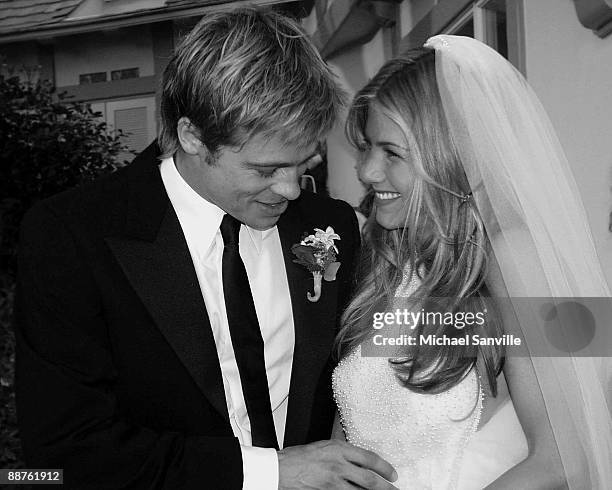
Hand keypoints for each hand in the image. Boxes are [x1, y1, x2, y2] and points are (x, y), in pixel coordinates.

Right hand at [278, 439, 398, 488]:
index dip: (384, 468)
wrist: (279, 470)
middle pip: (370, 480)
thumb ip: (342, 452)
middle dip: (386, 487)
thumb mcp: (323, 446)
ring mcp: (332, 483)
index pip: (369, 458)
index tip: (392, 474)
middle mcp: (338, 465)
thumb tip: (359, 459)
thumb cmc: (298, 458)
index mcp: (338, 449)